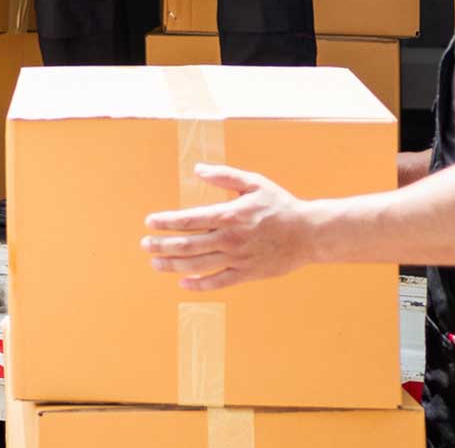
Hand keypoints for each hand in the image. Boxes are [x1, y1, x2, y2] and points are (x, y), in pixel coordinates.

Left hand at [139, 164, 320, 291]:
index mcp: (229, 215)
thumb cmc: (280, 205)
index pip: (189, 220)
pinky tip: (183, 283)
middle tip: (145, 245)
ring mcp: (238, 258)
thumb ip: (224, 175)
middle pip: (188, 245)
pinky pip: (218, 282)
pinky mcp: (247, 274)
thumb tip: (197, 169)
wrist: (309, 233)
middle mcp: (230, 238)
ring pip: (198, 265)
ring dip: (173, 265)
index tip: (150, 222)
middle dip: (162, 246)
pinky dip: (199, 285)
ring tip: (156, 264)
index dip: (166, 222)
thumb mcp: (254, 183)